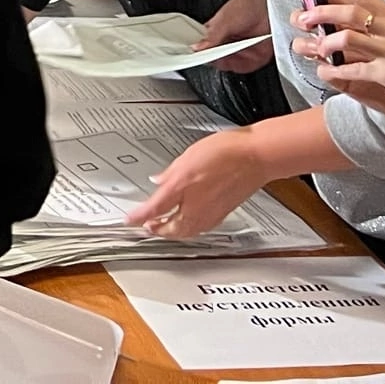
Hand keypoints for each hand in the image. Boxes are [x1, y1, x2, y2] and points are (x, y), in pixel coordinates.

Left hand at [124, 127, 269, 237]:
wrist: (255, 157)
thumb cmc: (225, 153)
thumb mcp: (187, 156)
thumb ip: (170, 173)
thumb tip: (158, 182)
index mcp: (183, 189)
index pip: (154, 209)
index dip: (138, 217)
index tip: (128, 221)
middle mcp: (196, 207)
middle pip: (171, 228)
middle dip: (156, 230)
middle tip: (145, 226)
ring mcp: (211, 213)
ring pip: (186, 231)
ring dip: (172, 232)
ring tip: (162, 227)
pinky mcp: (223, 213)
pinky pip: (200, 229)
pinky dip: (188, 230)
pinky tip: (186, 224)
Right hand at [196, 0, 272, 74]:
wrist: (273, 7)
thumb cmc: (250, 5)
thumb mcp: (226, 19)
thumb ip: (211, 35)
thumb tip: (196, 47)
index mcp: (216, 31)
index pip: (203, 45)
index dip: (200, 51)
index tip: (197, 54)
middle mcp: (228, 42)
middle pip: (214, 57)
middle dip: (213, 58)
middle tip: (211, 55)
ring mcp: (241, 51)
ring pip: (227, 64)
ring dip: (225, 62)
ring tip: (224, 54)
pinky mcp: (255, 58)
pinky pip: (243, 67)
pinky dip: (239, 65)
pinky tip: (236, 58)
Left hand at [293, 0, 384, 131]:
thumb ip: (384, 31)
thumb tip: (352, 22)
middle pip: (352, 10)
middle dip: (321, 10)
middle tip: (302, 16)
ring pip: (349, 36)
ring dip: (324, 42)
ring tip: (312, 47)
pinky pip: (355, 68)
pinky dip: (336, 70)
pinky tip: (326, 72)